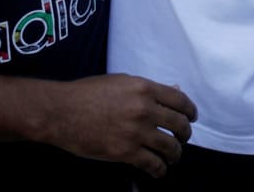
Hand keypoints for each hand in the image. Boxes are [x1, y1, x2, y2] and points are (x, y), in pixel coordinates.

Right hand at [44, 74, 195, 178]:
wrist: (62, 112)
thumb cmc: (88, 93)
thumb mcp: (120, 82)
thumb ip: (147, 89)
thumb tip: (174, 91)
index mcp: (144, 88)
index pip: (180, 100)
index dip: (190, 111)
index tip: (191, 117)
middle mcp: (144, 109)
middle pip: (179, 125)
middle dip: (185, 134)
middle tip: (182, 138)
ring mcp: (136, 132)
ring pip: (171, 147)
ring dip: (175, 154)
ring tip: (172, 156)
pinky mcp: (126, 152)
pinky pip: (153, 164)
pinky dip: (160, 170)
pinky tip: (158, 171)